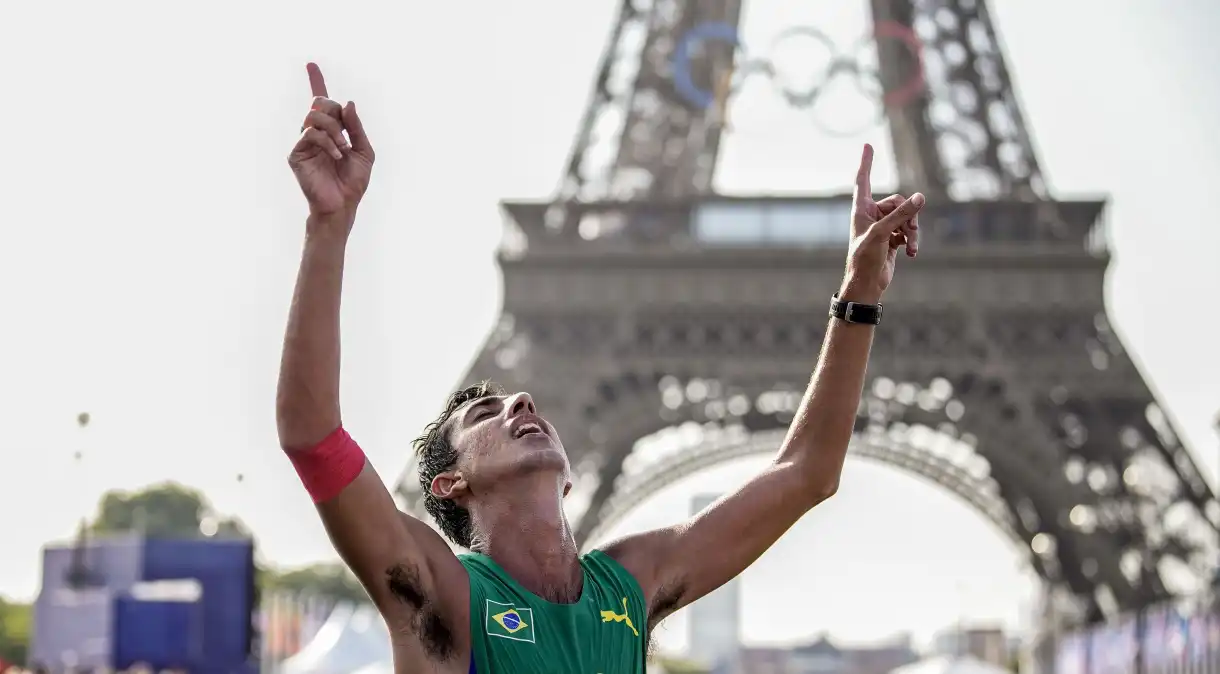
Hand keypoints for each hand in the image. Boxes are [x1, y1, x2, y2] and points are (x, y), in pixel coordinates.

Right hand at [288, 63, 374, 228]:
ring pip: (314, 115)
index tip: (311, 64)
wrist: (343, 205)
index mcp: (331, 131)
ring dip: (334, 130)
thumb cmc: (353, 182)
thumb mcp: (364, 151)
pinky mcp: (296, 153)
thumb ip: (357, 127)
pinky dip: (328, 142)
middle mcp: (314, 132)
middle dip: (336, 113)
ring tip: (342, 149)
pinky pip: (310, 133)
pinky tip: (336, 157)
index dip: (316, 81)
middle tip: (345, 135)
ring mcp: (303, 142)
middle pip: (320, 102)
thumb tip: (347, 102)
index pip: (322, 101)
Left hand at [842, 144, 923, 302]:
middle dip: (908, 215)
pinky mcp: (892, 238)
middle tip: (909, 230)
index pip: (863, 180)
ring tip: (910, 245)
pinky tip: (911, 252)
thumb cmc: (865, 258)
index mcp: (861, 209)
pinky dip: (912, 239)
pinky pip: (909, 230)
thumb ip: (902, 214)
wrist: (867, 283)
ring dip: (912, 230)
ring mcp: (883, 226)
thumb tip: (921, 197)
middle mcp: (871, 215)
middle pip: (898, 201)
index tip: (867, 145)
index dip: (866, 163)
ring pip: (907, 216)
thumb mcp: (884, 233)